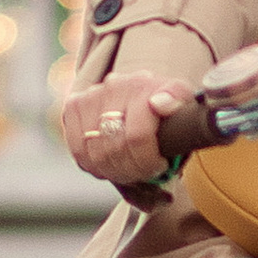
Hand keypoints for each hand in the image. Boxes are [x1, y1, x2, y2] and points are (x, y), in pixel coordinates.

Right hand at [60, 77, 189, 187]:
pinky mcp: (73, 107)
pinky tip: (110, 163)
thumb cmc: (165, 108)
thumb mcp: (183, 105)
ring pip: (94, 153)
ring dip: (113, 170)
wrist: (141, 94)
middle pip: (114, 148)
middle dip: (132, 169)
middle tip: (143, 172)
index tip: (159, 166)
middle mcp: (114, 86)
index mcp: (144, 85)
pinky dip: (94, 165)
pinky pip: (78, 150)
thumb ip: (178, 101)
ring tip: (128, 170)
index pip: (137, 136)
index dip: (148, 161)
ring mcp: (91, 96)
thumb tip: (159, 104)